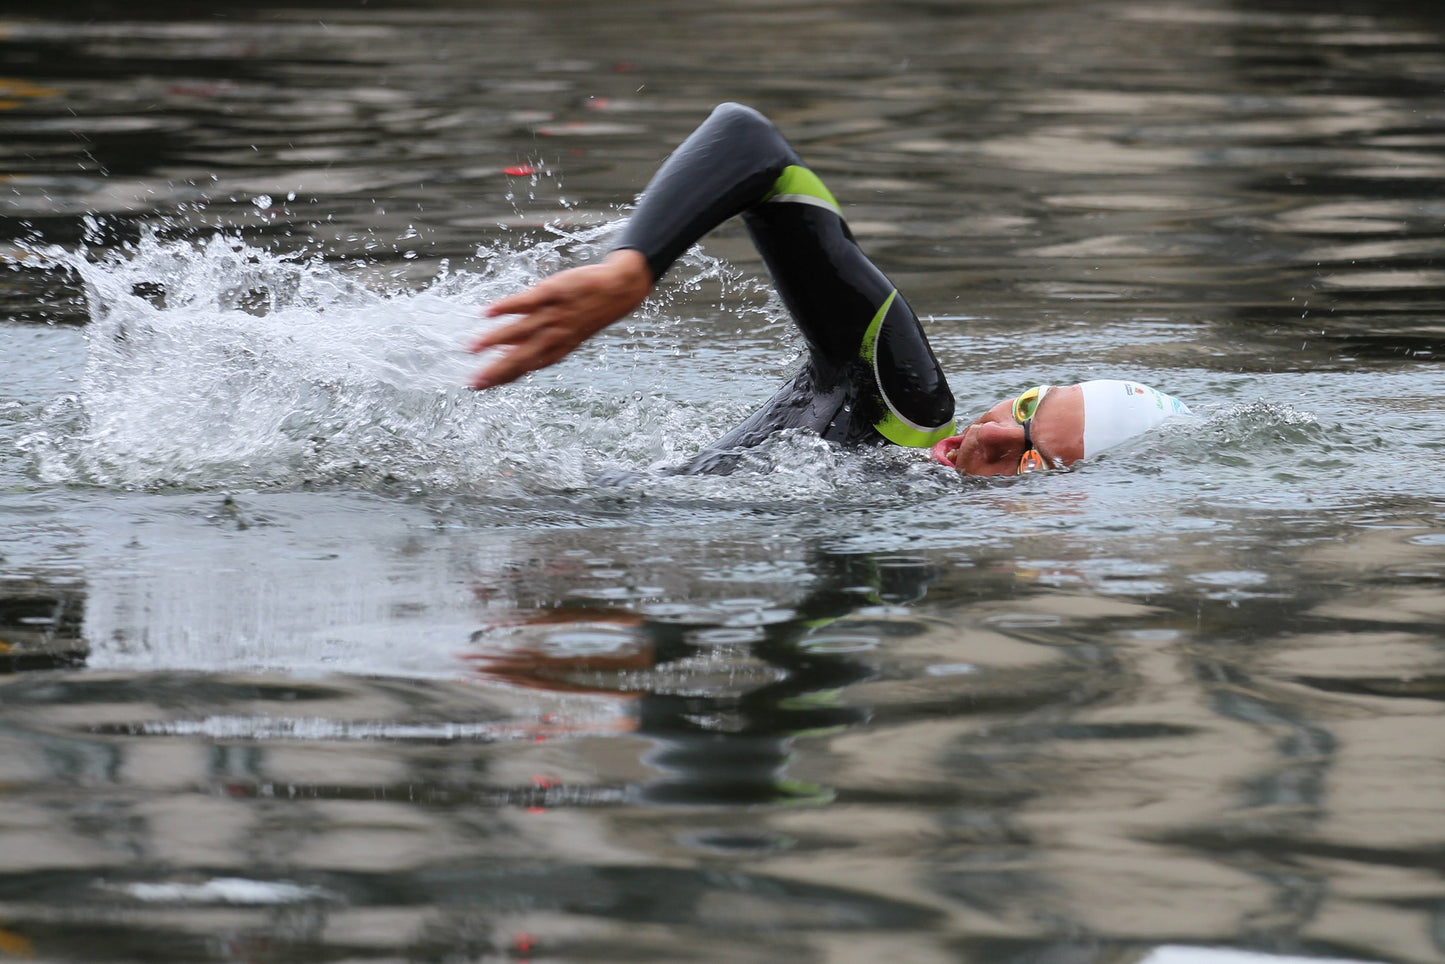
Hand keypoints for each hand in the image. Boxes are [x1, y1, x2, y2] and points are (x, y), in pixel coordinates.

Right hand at [469, 248, 652, 388]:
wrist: (616, 290)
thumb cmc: (589, 314)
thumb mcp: (569, 337)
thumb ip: (542, 347)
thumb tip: (512, 353)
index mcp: (556, 351)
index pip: (524, 369)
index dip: (502, 378)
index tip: (480, 387)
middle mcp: (552, 337)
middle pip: (518, 357)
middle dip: (494, 370)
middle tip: (473, 381)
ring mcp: (551, 316)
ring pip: (518, 331)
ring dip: (493, 340)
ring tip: (471, 347)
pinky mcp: (550, 293)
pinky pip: (524, 302)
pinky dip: (505, 308)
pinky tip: (486, 312)